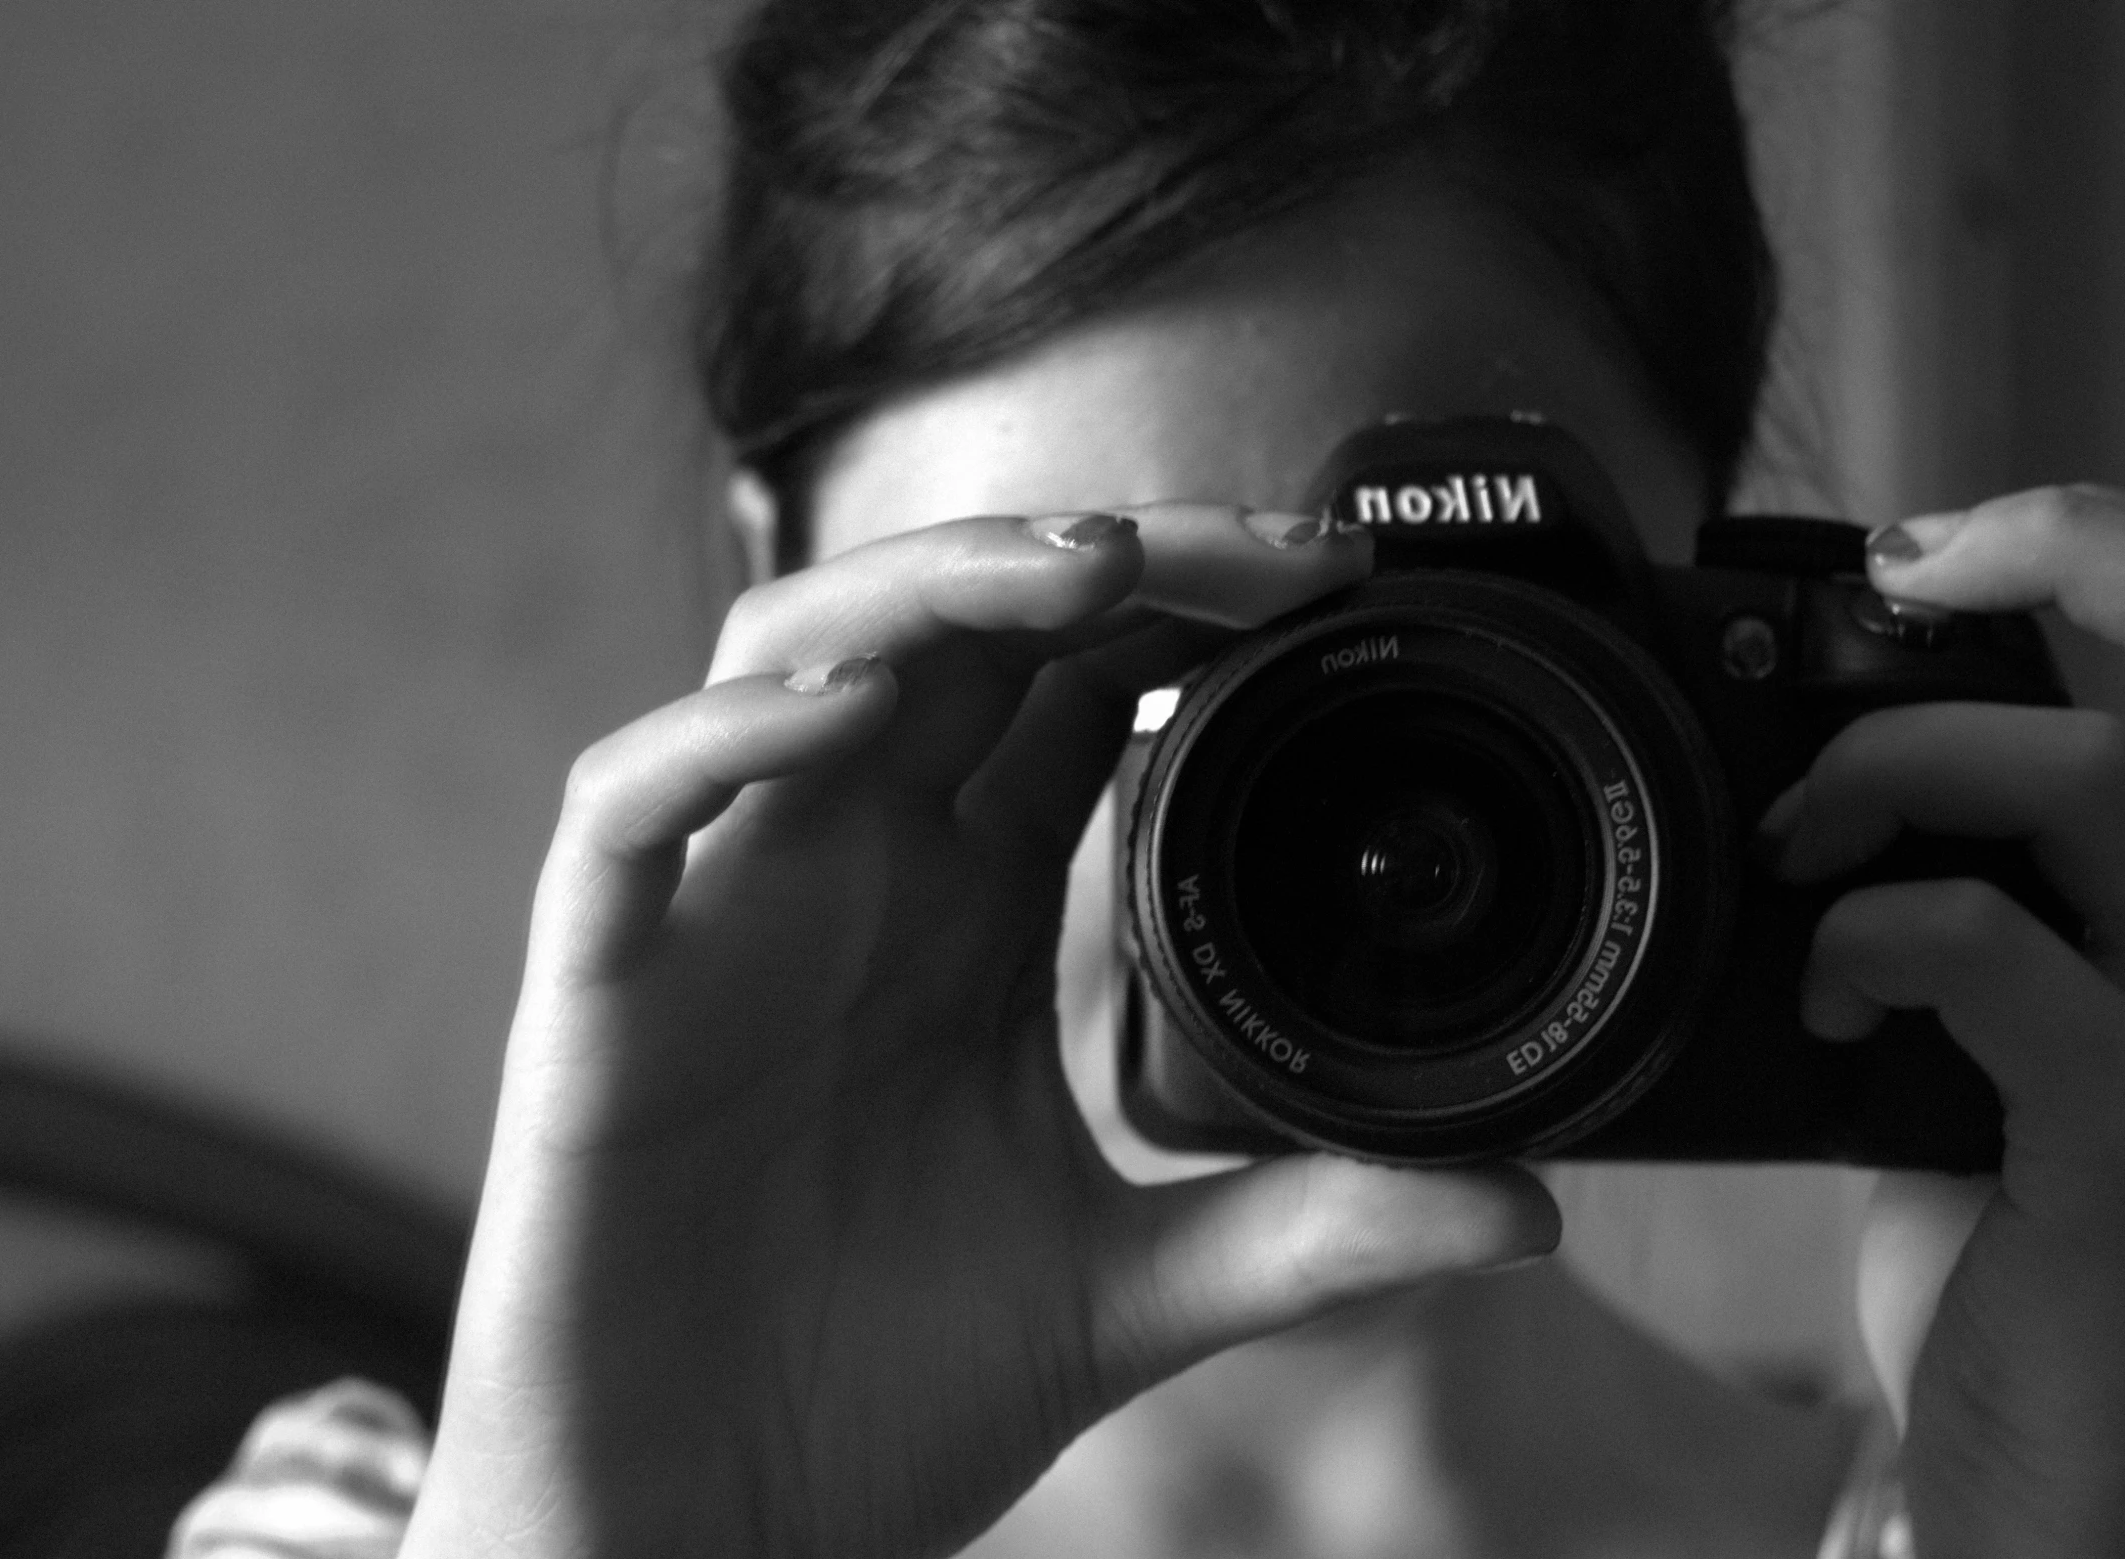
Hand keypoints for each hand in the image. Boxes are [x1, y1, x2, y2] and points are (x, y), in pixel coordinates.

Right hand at [399, 504, 1558, 1558]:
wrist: (715, 1536)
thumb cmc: (886, 1396)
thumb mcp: (1129, 1292)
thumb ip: (1307, 1230)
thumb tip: (1523, 1205)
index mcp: (969, 916)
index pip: (1076, 694)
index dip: (1188, 612)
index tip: (1333, 586)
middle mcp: (853, 877)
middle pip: (959, 633)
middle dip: (1106, 561)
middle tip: (1265, 553)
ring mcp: (726, 916)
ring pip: (792, 658)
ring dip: (932, 588)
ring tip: (1086, 571)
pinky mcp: (601, 989)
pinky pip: (626, 810)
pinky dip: (720, 738)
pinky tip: (838, 718)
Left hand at [1764, 486, 2124, 1555]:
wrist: (2062, 1458)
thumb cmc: (2012, 1234)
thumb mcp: (1992, 1022)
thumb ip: (1956, 893)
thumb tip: (1806, 784)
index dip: (2104, 539)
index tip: (1923, 550)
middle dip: (2056, 564)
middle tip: (1882, 612)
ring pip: (2085, 780)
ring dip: (1890, 777)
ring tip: (1796, 862)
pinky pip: (1987, 947)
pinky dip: (1862, 944)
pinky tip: (1816, 1013)